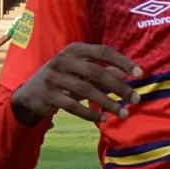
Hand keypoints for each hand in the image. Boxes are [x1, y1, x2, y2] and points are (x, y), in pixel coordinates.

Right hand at [11, 43, 142, 126]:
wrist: (29, 93)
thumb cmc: (62, 78)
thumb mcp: (82, 71)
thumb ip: (104, 71)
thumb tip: (128, 75)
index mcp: (75, 49)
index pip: (104, 52)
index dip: (123, 62)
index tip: (140, 74)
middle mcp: (63, 60)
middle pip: (97, 72)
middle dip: (119, 86)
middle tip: (136, 98)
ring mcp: (54, 77)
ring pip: (86, 90)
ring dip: (108, 103)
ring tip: (123, 113)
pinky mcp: (48, 95)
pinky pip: (73, 106)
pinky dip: (90, 114)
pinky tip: (103, 119)